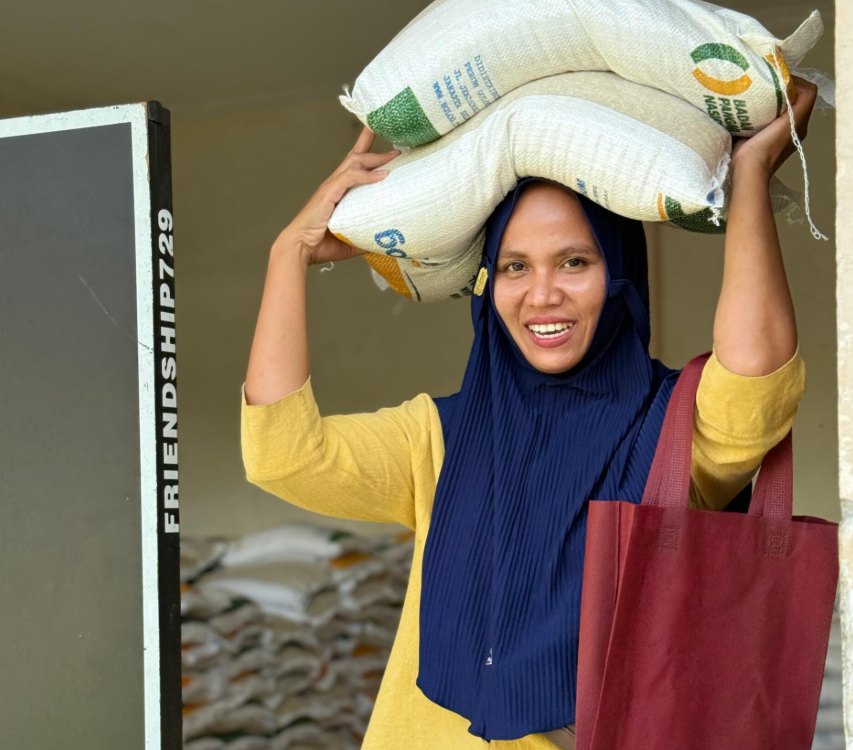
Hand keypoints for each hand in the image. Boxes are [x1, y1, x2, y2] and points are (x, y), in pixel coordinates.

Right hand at [274, 126, 398, 265]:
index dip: (367, 153)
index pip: (354, 167)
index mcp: (338, 192)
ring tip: (394, 155)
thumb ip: (365, 238)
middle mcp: (335, 184)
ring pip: (355, 162)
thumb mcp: (350, 242)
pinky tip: (382, 175)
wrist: (300, 248)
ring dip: (375, 157)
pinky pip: (350, 177)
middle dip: (371, 143)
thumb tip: (381, 243)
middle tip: (394, 143)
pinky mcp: (329, 192)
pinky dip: (367, 175)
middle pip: (355, 156)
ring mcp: (331, 186)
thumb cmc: (320, 245)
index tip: (385, 147)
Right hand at [731, 75, 817, 178]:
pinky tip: (749, 108)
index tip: (778, 78)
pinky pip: (765, 117)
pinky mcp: (759, 138)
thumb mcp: (791, 120)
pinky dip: (759, 110)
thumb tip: (790, 83)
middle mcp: (792, 127)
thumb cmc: (768, 147)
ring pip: (778, 107)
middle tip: (766, 83)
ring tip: (757, 93)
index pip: (806, 92)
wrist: (748, 171)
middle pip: (792, 99)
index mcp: (800, 122)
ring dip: (769, 99)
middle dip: (781, 89)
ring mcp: (775, 134)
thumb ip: (800, 102)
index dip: (796, 82)